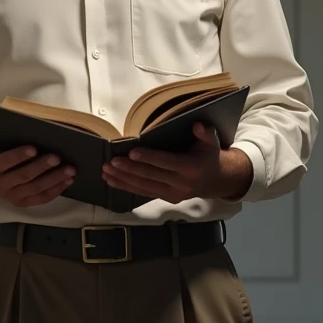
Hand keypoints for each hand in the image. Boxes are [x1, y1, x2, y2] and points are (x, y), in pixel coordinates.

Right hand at [0, 120, 75, 207]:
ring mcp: (11, 197)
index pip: (4, 162)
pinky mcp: (23, 203)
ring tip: (70, 169)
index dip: (19, 156)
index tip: (34, 148)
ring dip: (54, 179)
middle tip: (57, 157)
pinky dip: (56, 190)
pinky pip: (41, 199)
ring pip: (35, 189)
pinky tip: (68, 180)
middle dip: (41, 167)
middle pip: (23, 176)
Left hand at [101, 123, 252, 203]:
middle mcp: (181, 184)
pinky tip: (112, 181)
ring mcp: (172, 193)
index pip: (166, 162)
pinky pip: (143, 192)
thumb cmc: (209, 157)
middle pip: (150, 176)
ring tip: (106, 171)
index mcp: (191, 168)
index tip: (132, 152)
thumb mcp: (212, 142)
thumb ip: (205, 133)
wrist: (216, 181)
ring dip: (123, 179)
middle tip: (112, 162)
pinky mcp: (166, 198)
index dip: (148, 158)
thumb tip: (197, 125)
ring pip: (143, 186)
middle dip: (129, 169)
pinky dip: (126, 187)